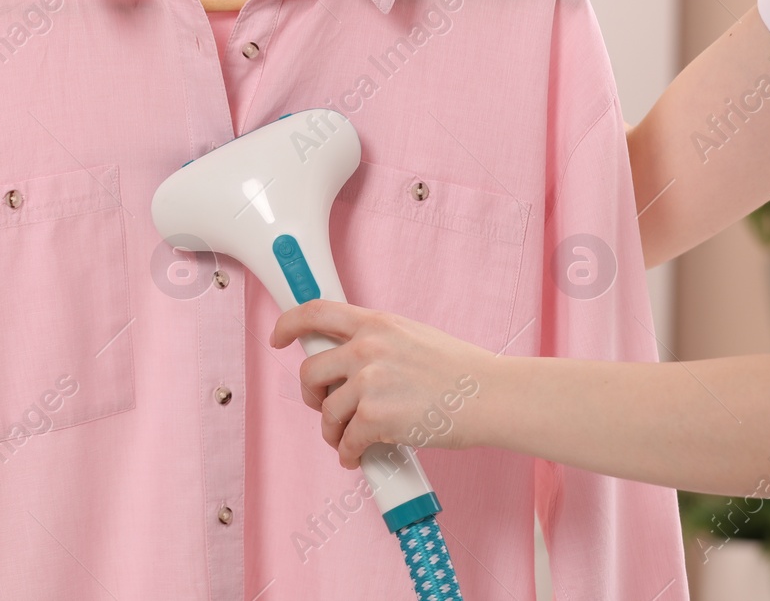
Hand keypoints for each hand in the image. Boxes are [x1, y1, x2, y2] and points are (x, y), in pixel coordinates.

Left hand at [271, 300, 493, 469]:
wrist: (492, 396)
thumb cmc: (461, 371)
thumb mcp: (413, 336)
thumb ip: (378, 341)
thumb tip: (349, 358)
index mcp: (375, 323)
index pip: (315, 312)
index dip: (288, 324)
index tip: (277, 337)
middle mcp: (366, 348)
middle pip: (310, 370)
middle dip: (311, 393)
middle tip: (323, 406)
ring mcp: (369, 383)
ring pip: (326, 411)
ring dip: (331, 430)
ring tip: (345, 439)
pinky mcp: (376, 417)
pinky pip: (346, 440)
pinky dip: (348, 454)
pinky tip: (356, 457)